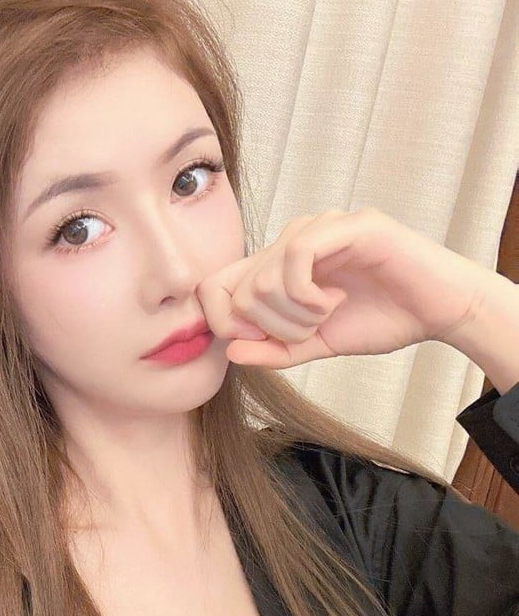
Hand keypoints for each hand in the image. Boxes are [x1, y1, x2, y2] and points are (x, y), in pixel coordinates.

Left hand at [195, 207, 484, 368]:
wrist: (437, 310)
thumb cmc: (380, 320)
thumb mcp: (315, 345)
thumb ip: (273, 350)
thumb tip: (230, 351)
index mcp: (278, 264)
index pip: (216, 285)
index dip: (224, 321)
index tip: (260, 341)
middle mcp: (291, 239)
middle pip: (239, 291)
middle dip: (272, 327)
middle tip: (310, 328)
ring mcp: (317, 227)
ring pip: (264, 279)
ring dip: (294, 314)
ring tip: (328, 312)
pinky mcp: (345, 226)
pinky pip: (296, 257)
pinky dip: (308, 295)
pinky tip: (333, 300)